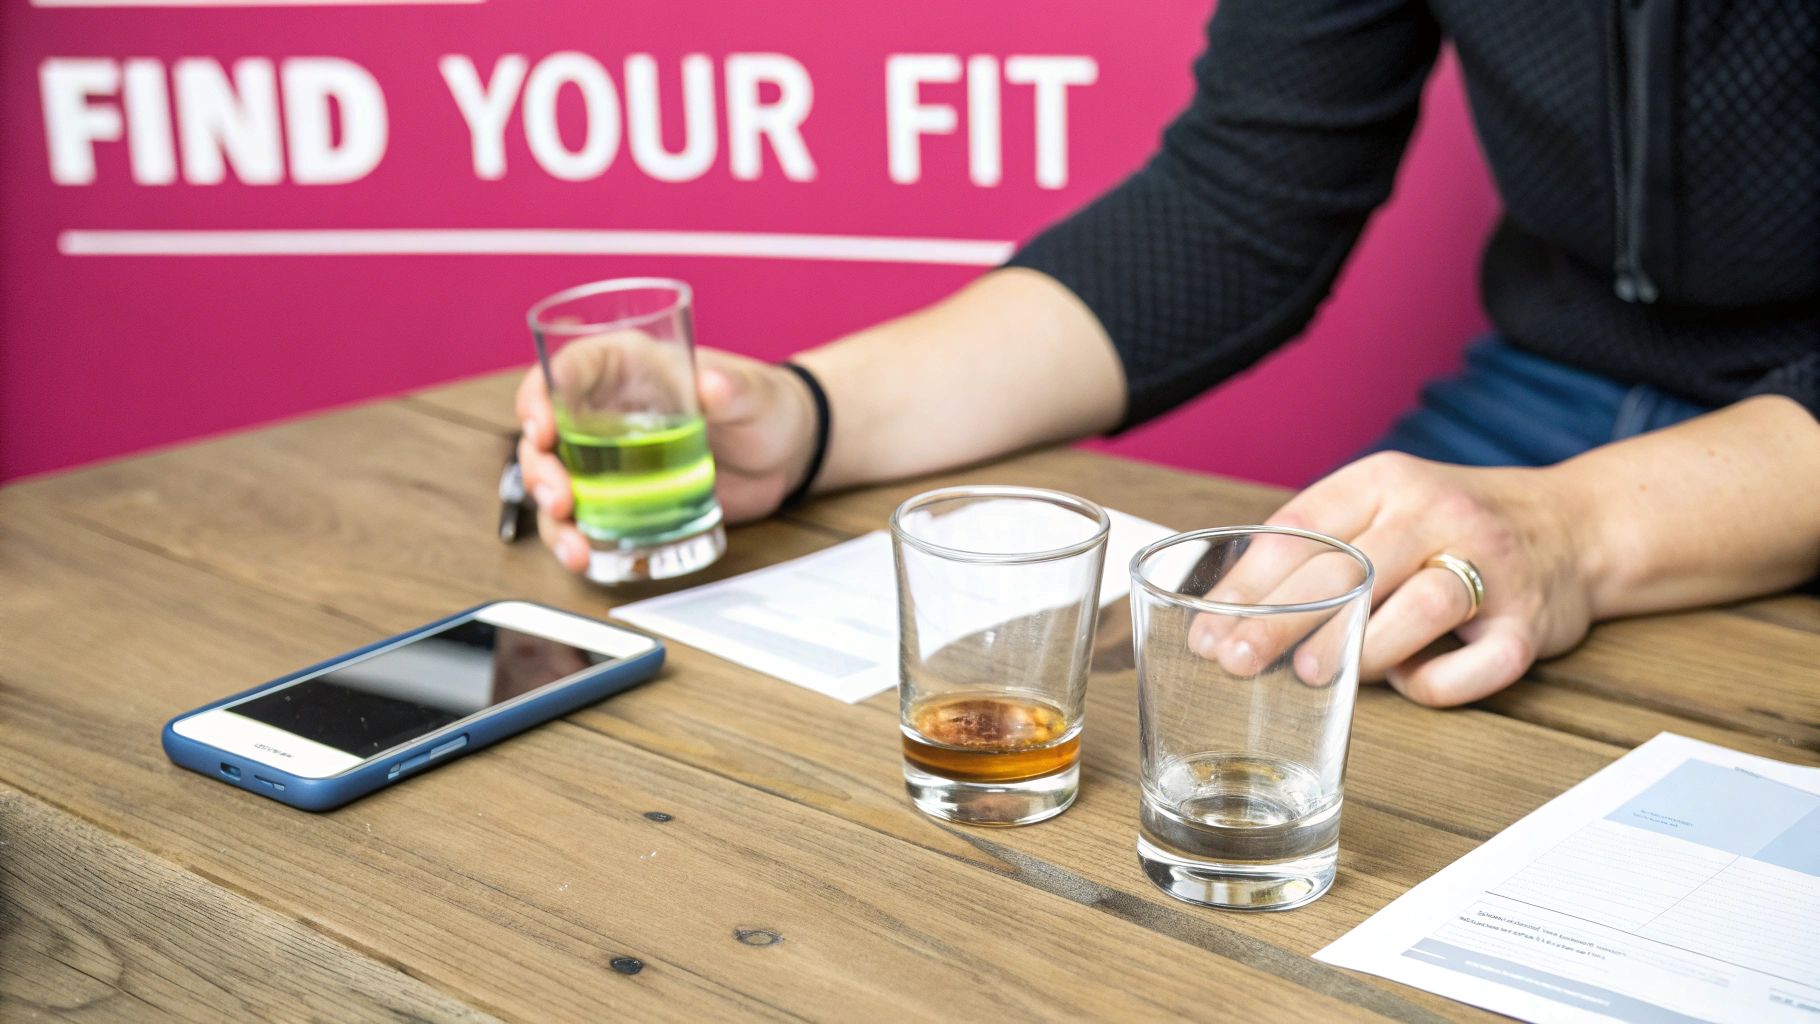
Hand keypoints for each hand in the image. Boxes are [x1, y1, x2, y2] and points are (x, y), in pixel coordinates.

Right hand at [515, 346, 818, 573]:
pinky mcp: (623, 500)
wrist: (787, 454)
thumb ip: (734, 389)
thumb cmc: (765, 405)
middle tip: (560, 500)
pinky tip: (587, 559)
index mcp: (627, 367)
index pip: (566, 370)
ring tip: (576, 548)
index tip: (543, 428)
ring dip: (554, 518)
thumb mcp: (754, 393)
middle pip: (547, 436)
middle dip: (541, 470)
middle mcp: (606, 412)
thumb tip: (714, 386)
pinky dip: (578, 540)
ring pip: (557, 485)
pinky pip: (585, 519)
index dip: (541, 395)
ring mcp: (610, 460)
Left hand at [1200, 452, 1597, 706]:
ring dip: (1358, 649)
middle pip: (1347, 569)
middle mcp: (1439, 513)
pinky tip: (1406, 683)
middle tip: (1237, 663)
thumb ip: (1319, 544)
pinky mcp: (1530, 623)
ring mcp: (1490, 567)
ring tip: (1315, 675)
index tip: (1208, 629)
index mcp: (1387, 480)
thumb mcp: (1384, 504)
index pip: (1301, 529)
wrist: (1577, 525)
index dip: (1246, 585)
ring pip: (1416, 607)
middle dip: (1280, 622)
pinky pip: (1476, 664)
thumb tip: (1229, 615)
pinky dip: (1434, 682)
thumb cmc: (1454, 526)